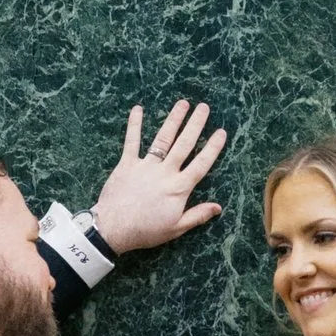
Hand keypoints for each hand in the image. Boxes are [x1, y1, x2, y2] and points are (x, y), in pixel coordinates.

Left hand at [91, 99, 225, 255]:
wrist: (114, 229)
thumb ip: (197, 215)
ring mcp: (146, 166)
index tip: (221, 132)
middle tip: (204, 108)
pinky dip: (134, 125)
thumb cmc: (145, 231)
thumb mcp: (175, 228)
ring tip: (183, 103)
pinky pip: (132, 142)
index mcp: (179, 188)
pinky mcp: (127, 164)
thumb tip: (218, 207)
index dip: (212, 148)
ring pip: (163, 139)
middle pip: (184, 145)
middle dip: (195, 125)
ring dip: (173, 120)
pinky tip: (138, 109)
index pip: (201, 164)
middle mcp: (165, 173)